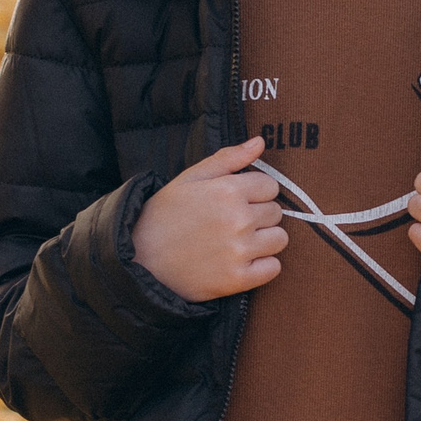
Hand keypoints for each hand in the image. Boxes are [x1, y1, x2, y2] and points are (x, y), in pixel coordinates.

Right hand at [131, 136, 286, 300]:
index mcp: (228, 190)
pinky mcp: (238, 279)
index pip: (271, 186)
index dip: (255, 192)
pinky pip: (274, 268)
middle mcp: (238, 220)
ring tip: (238, 241)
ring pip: (280, 239)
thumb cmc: (164, 215)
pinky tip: (240, 261)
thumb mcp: (190, 179)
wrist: (140, 259)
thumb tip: (260, 142)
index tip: (237, 201)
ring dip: (264, 240)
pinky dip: (262, 266)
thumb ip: (228, 158)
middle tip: (231, 223)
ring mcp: (240, 251)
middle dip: (259, 215)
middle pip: (276, 212)